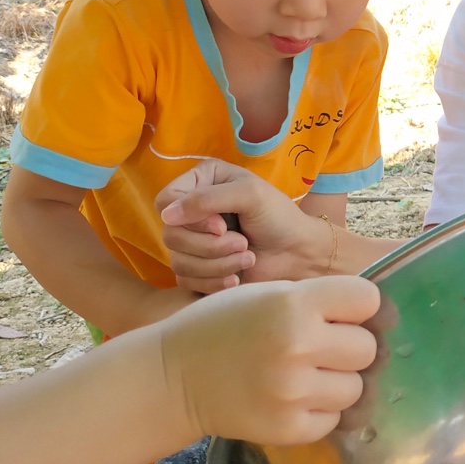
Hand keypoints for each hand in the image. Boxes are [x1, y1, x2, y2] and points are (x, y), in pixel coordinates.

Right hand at [156, 160, 316, 292]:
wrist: (298, 253)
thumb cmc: (278, 217)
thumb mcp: (249, 194)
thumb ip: (207, 199)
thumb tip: (166, 216)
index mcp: (201, 182)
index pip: (166, 200)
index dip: (189, 218)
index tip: (221, 225)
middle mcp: (192, 210)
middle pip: (171, 234)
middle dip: (210, 245)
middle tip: (243, 243)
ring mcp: (193, 241)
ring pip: (178, 260)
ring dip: (217, 264)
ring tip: (247, 257)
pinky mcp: (197, 269)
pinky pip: (186, 280)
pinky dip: (214, 281)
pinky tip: (236, 279)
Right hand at [159, 276, 379, 445]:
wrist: (173, 378)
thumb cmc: (224, 326)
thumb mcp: (269, 293)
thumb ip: (321, 300)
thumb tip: (382, 317)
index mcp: (295, 303)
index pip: (368, 300)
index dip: (357, 308)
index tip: (339, 315)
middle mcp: (299, 345)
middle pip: (367, 348)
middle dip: (348, 348)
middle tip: (318, 349)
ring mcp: (295, 391)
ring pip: (355, 388)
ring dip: (336, 382)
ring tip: (304, 376)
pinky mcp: (289, 428)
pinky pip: (333, 419)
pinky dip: (319, 411)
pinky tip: (292, 399)